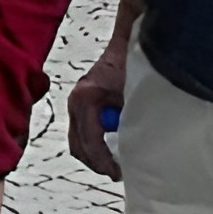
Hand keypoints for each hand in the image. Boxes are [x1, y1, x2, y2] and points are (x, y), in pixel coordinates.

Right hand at [65, 48, 126, 179]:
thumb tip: (136, 150)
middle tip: (116, 173)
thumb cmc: (134, 63)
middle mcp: (76, 101)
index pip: (89, 141)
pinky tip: (113, 146)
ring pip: (78, 140)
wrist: (131, 40)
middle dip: (97, 163)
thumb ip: (130, 122)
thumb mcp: (134, 96)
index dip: (103, 161)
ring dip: (95, 154)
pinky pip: (84, 131)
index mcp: (85, 99)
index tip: (117, 173)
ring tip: (115, 164)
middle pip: (78, 145)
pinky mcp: (83, 103)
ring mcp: (77, 102)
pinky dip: (96, 143)